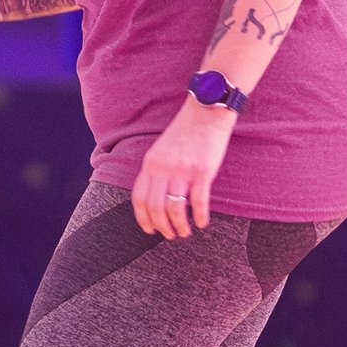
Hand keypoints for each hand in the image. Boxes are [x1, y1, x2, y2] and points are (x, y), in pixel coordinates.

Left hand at [133, 100, 235, 237]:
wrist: (207, 110)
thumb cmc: (186, 131)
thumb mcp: (162, 149)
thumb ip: (157, 170)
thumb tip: (157, 197)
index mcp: (150, 163)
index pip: (139, 198)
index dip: (143, 218)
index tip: (150, 229)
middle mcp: (163, 168)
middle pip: (156, 208)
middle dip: (162, 227)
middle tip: (171, 235)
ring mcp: (183, 170)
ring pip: (175, 209)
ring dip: (180, 226)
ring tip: (185, 232)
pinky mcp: (203, 171)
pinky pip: (199, 202)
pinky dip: (200, 216)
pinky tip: (203, 223)